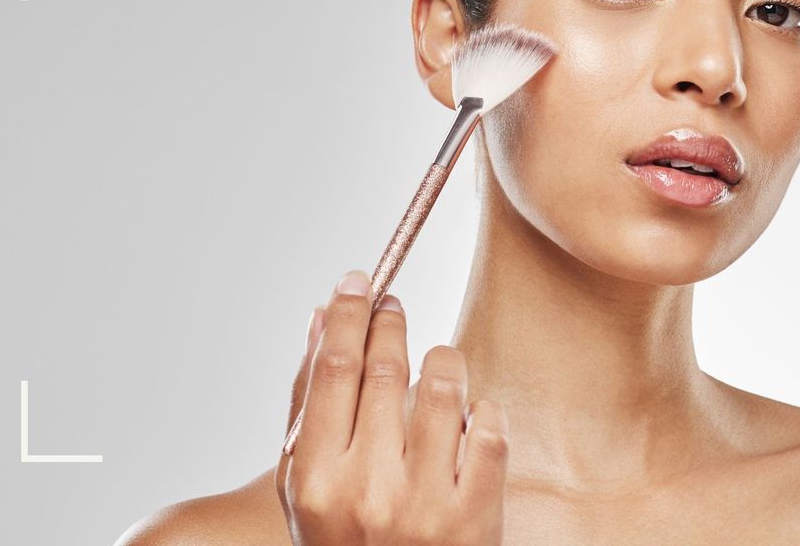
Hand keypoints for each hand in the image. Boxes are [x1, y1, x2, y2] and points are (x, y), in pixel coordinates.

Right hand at [274, 269, 510, 544]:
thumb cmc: (347, 540)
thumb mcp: (307, 485)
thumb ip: (309, 402)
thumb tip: (321, 317)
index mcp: (317, 480)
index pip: (335, 369)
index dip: (350, 314)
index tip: (361, 280)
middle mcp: (369, 491)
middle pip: (387, 370)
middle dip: (392, 323)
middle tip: (394, 304)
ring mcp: (426, 506)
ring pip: (445, 388)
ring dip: (443, 362)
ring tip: (436, 365)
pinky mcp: (477, 518)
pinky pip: (492, 430)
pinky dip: (484, 411)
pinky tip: (470, 420)